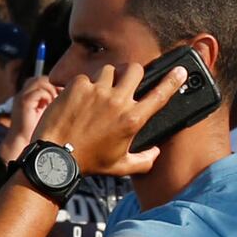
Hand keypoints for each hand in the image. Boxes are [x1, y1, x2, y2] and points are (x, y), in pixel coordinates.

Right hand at [0, 74, 60, 161]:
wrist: (22, 142)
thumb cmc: (37, 130)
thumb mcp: (47, 112)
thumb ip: (54, 102)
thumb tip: (70, 95)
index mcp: (29, 94)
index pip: (44, 80)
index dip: (55, 84)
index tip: (65, 93)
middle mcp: (24, 92)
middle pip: (42, 78)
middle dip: (55, 85)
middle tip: (64, 95)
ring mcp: (23, 96)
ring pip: (41, 82)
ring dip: (52, 90)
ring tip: (57, 100)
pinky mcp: (24, 102)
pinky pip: (40, 92)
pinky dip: (48, 97)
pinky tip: (51, 106)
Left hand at [34, 64, 184, 177]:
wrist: (56, 157)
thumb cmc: (89, 163)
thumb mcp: (121, 167)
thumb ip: (144, 160)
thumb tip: (156, 152)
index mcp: (132, 120)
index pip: (160, 95)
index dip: (172, 81)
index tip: (180, 71)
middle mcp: (118, 101)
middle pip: (135, 68)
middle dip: (133, 72)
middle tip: (126, 81)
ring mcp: (97, 91)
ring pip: (110, 69)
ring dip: (108, 78)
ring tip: (99, 92)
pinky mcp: (78, 85)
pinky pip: (86, 77)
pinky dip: (84, 85)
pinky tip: (79, 100)